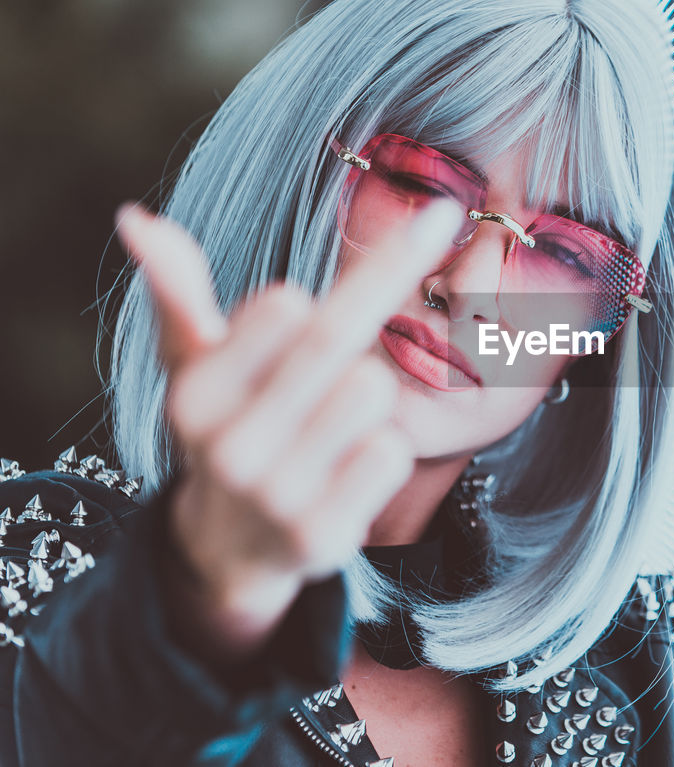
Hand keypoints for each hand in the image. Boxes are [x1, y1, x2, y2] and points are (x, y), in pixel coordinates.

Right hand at [116, 198, 461, 659]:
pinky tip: (344, 471)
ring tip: (333, 419)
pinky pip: (390, 454)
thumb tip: (138, 221)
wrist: (229, 550)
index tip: (393, 243)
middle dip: (382, 289)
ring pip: (370, 391)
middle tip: (436, 227)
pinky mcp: (322, 537)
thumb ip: (179, 295)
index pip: (284, 306)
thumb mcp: (196, 367)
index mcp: (195, 395)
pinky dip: (382, 453)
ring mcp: (276, 496)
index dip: (329, 278)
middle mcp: (228, 446)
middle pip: (333, 339)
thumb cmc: (227, 428)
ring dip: (369, 393)